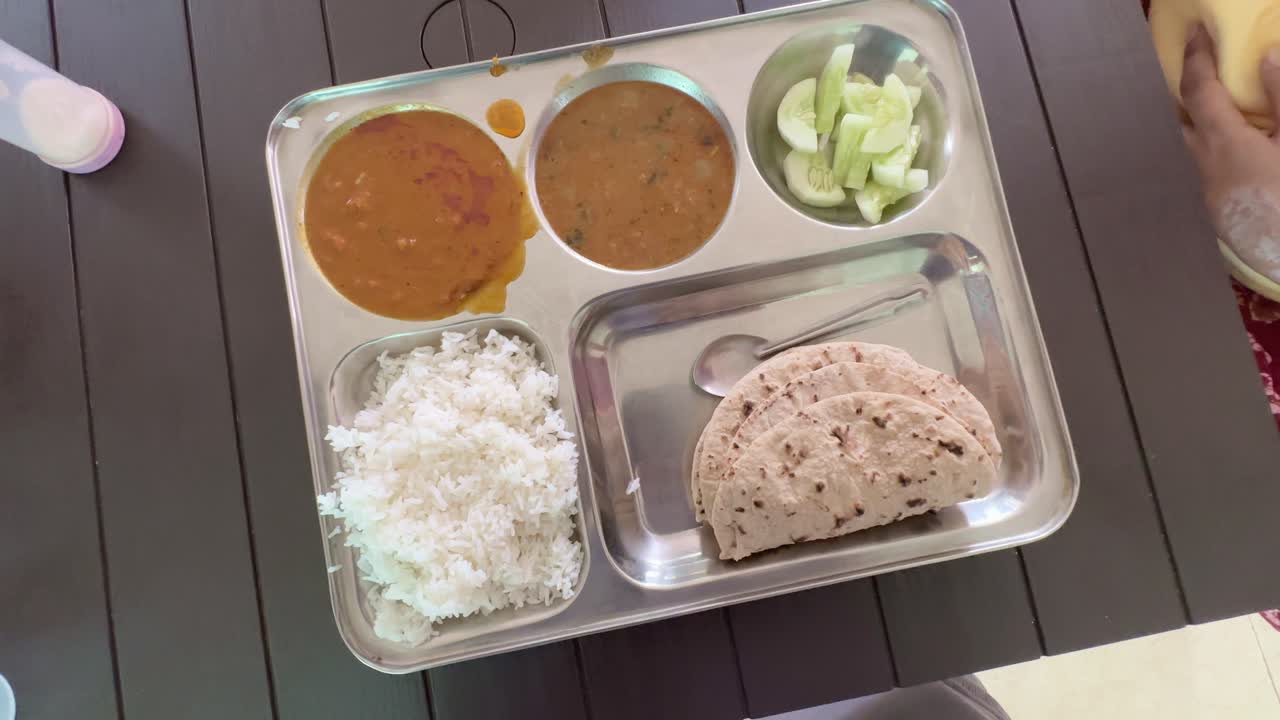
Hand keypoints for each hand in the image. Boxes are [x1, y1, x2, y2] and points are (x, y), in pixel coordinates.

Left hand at [1181, 25, 1279, 283]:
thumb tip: (1266, 58)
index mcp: (1224, 143)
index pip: (1199, 90)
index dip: (1197, 57)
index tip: (1196, 32)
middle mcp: (1206, 164)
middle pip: (1183, 118)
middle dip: (1189, 90)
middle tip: (1203, 64)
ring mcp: (1209, 189)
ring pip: (1192, 144)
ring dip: (1201, 119)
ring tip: (1221, 101)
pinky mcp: (1217, 206)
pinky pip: (1206, 163)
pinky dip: (1213, 142)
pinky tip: (1236, 143)